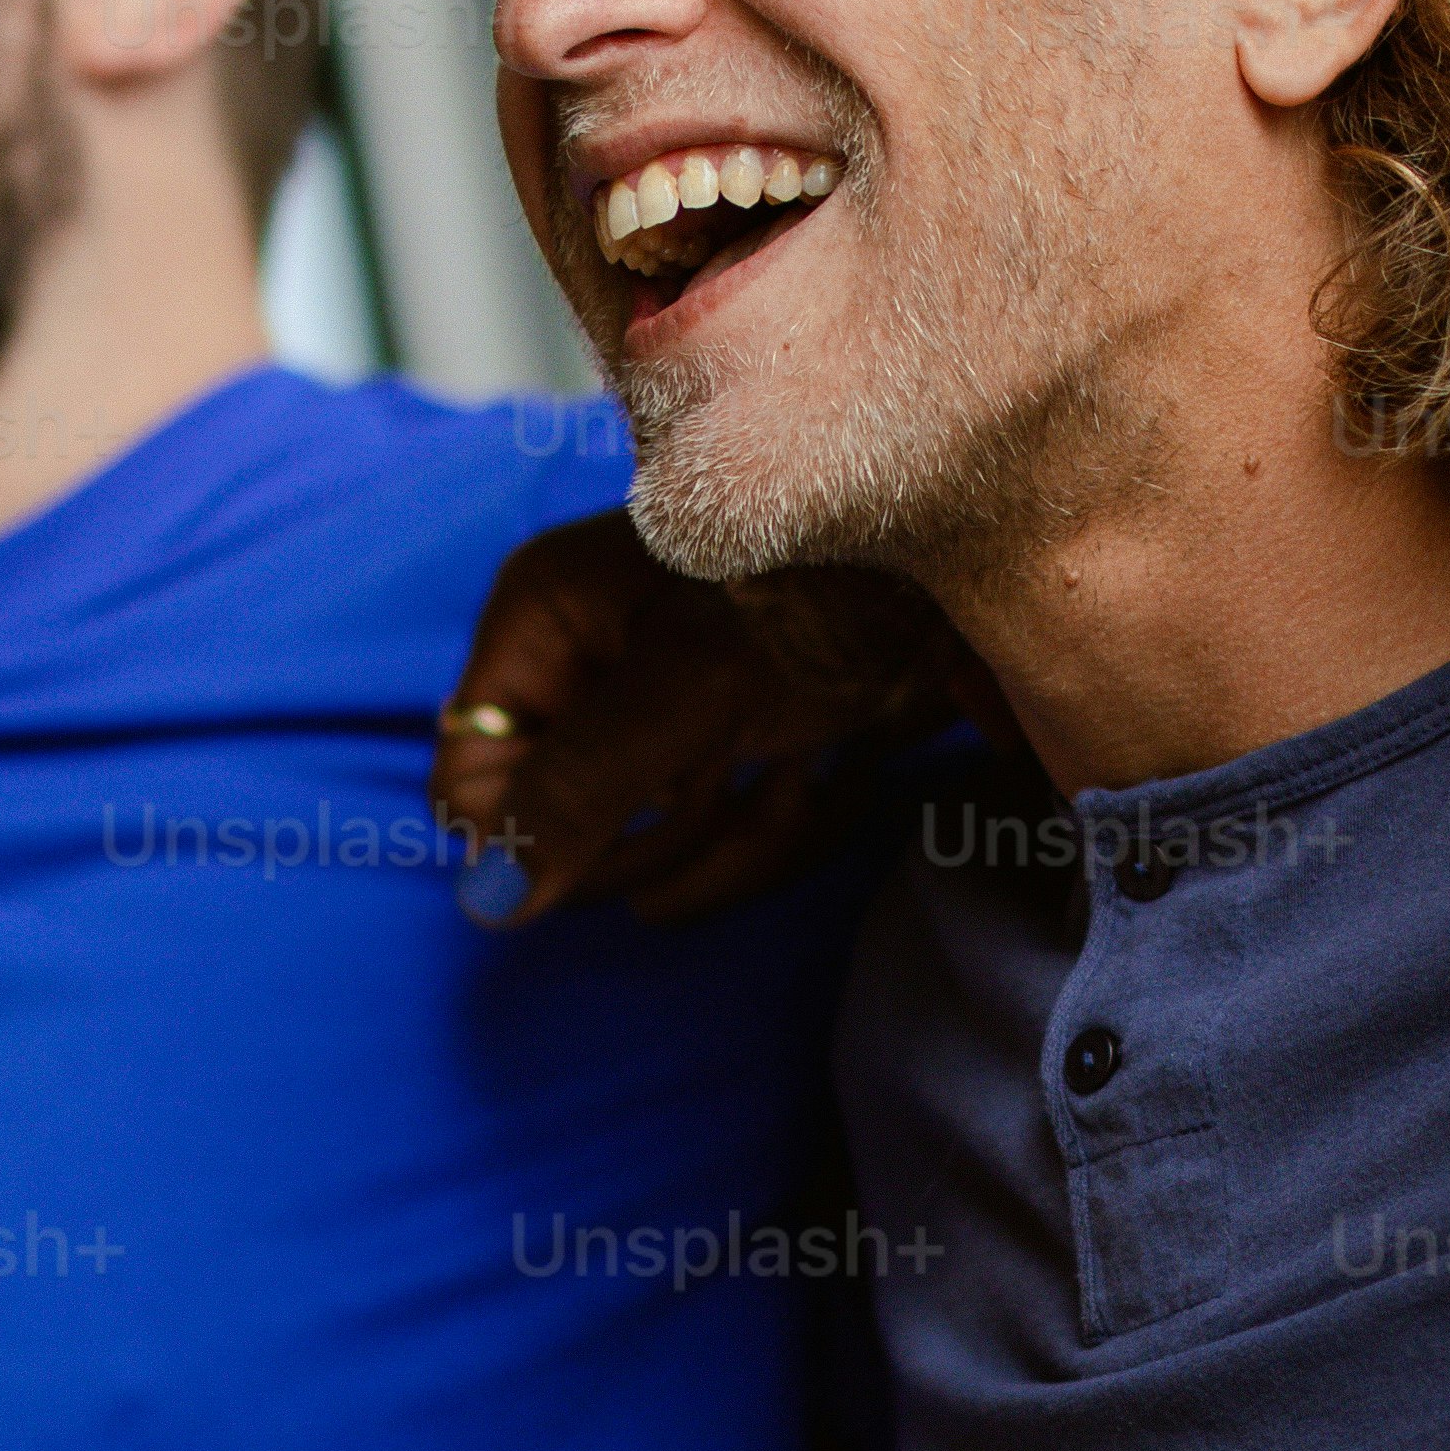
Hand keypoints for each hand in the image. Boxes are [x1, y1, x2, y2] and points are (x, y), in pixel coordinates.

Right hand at [422, 516, 957, 928]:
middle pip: (567, 831)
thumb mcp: (696, 689)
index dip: (538, 834)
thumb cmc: (831, 589)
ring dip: (739, 836)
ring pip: (659, 850)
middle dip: (663, 830)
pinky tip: (832, 775)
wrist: (976, 550)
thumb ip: (582, 792)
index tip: (619, 831)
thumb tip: (486, 900)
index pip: (474, 784)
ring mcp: (669, 711)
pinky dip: (789, 825)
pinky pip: (734, 840)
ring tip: (794, 764)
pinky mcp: (744, 744)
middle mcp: (594, 666)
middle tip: (723, 767)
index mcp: (546, 621)